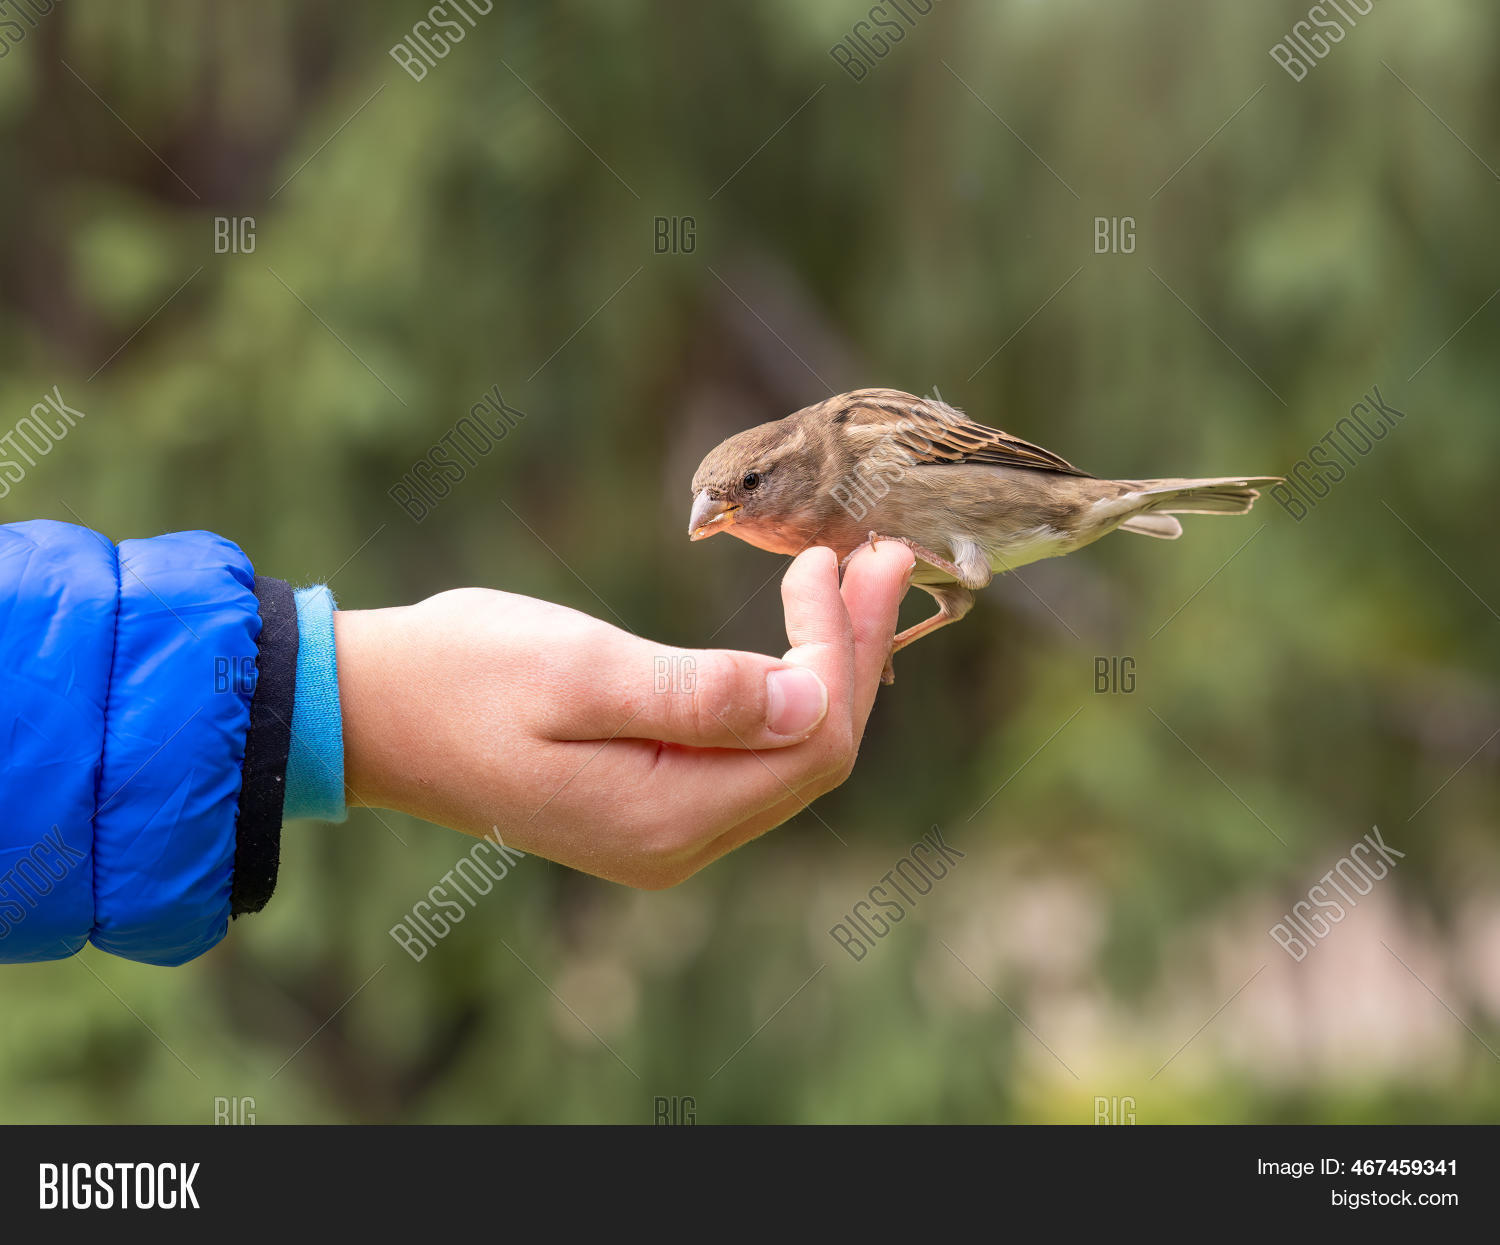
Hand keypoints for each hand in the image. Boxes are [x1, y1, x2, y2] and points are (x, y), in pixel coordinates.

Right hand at [334, 541, 915, 886]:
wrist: (371, 711)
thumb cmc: (461, 676)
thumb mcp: (579, 672)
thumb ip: (699, 696)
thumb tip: (812, 701)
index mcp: (668, 816)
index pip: (812, 741)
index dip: (844, 651)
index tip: (840, 559)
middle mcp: (679, 842)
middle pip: (816, 753)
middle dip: (855, 652)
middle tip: (881, 555)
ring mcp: (665, 831)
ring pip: (789, 754)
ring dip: (828, 667)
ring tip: (846, 578)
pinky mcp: (649, 804)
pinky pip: (749, 754)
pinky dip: (783, 689)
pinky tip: (794, 635)